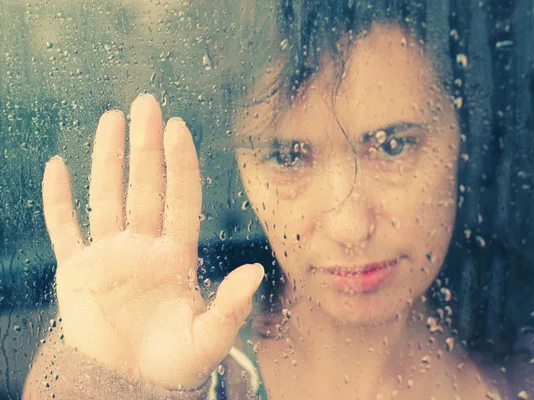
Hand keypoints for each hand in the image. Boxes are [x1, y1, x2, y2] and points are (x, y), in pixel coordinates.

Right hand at [42, 94, 263, 389]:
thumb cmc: (174, 364)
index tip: (179, 127)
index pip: (180, 198)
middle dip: (146, 145)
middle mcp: (143, 247)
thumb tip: (256, 272)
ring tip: (111, 118)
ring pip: (107, 196)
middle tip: (146, 102)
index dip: (181, 163)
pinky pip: (64, 228)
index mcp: (176, 256)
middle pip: (145, 185)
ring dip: (108, 158)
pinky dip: (58, 200)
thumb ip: (231, 305)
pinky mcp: (77, 273)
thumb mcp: (209, 337)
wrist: (128, 384)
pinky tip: (58, 166)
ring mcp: (109, 256)